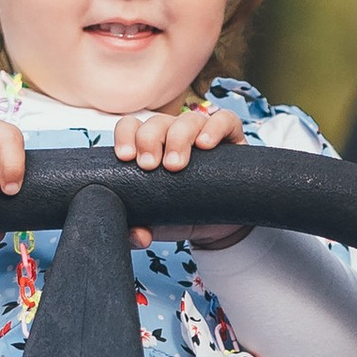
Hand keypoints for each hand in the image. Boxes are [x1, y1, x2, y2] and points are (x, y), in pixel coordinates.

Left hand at [115, 102, 247, 249]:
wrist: (217, 227)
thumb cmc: (179, 217)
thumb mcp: (155, 225)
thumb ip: (138, 232)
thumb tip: (138, 236)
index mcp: (149, 147)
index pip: (131, 127)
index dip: (126, 136)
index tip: (126, 158)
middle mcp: (173, 135)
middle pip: (157, 121)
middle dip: (149, 140)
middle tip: (150, 167)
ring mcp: (201, 133)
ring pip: (188, 119)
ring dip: (178, 137)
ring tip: (175, 165)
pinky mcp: (230, 137)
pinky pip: (225, 120)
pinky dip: (214, 128)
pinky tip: (206, 145)